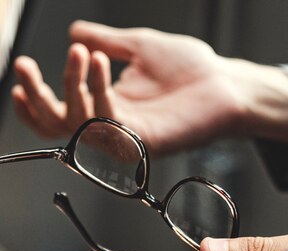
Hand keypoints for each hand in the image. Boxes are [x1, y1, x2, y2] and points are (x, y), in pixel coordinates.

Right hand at [12, 21, 287, 154]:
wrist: (227, 81)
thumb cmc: (192, 68)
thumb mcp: (140, 46)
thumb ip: (106, 41)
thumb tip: (75, 31)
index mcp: (110, 104)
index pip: (61, 113)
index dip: (35, 99)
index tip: (22, 70)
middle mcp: (115, 125)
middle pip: (60, 126)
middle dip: (37, 97)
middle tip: (26, 65)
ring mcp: (130, 136)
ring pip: (79, 125)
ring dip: (71, 85)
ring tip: (81, 52)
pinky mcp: (147, 142)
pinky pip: (108, 125)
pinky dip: (96, 92)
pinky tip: (98, 62)